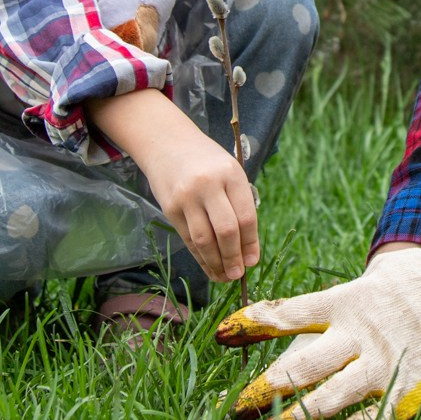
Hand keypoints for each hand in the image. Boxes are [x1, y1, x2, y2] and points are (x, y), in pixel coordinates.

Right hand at [89, 90, 257, 281]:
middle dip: (234, 257)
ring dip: (216, 263)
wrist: (168, 143)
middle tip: (238, 274)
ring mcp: (187, 197)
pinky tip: (209, 267)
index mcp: (231, 174)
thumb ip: (239, 204)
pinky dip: (200, 256)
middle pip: (226, 230)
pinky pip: (188, 238)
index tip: (253, 261)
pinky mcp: (170, 208)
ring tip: (224, 276)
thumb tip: (247, 250)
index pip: (246, 216)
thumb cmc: (207, 161)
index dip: (250, 243)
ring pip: (204, 239)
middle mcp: (208, 185)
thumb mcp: (229, 171)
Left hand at [215, 216, 420, 419]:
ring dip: (293, 417)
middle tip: (233, 407)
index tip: (221, 334)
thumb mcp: (381, 277)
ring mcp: (386, 359)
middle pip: (300, 364)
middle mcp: (360, 331)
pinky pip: (379, 416)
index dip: (252, 325)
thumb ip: (349, 298)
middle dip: (262, 388)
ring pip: (329, 395)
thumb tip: (315, 312)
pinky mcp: (414, 383)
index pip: (289, 313)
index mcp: (348, 300)